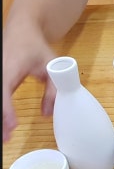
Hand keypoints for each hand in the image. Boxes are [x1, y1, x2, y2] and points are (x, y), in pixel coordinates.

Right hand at [2, 23, 56, 141]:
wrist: (22, 29)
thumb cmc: (36, 47)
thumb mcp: (51, 65)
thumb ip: (53, 90)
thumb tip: (47, 114)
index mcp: (10, 66)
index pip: (3, 90)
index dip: (6, 109)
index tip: (13, 125)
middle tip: (7, 139)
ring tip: (5, 136)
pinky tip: (3, 125)